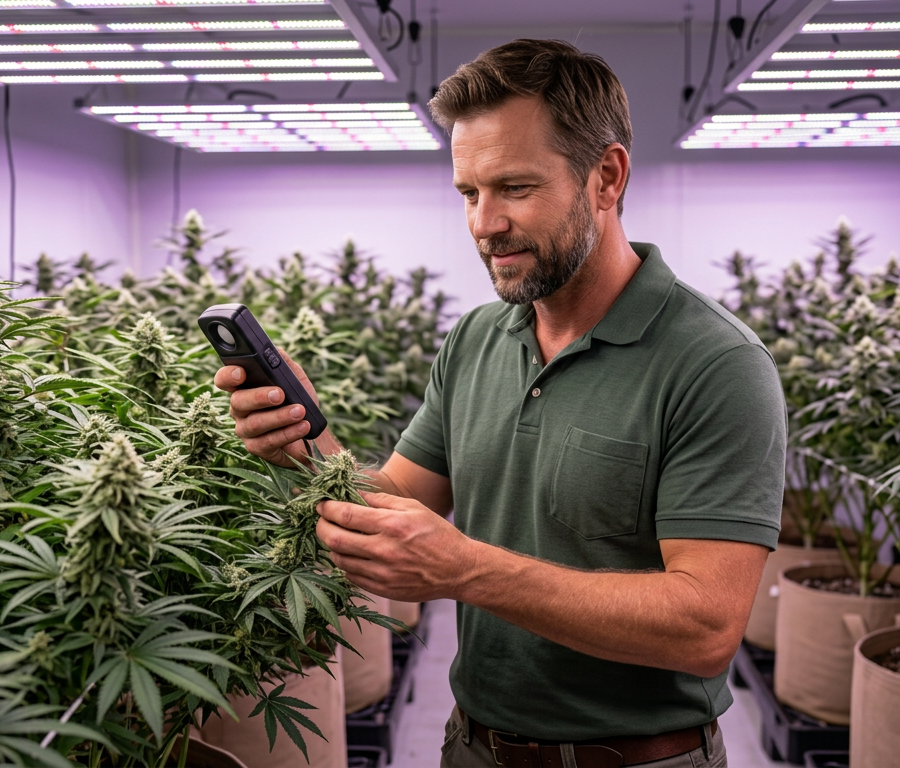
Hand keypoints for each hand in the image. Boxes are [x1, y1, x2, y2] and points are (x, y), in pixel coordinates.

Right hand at [213, 348, 320, 467]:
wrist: (312, 431)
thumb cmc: (299, 400)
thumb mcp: (295, 378)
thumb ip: (284, 363)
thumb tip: (275, 350)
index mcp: (244, 387)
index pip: (225, 379)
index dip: (228, 375)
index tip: (241, 373)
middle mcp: (239, 408)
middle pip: (238, 401)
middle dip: (259, 397)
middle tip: (280, 394)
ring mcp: (246, 429)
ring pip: (255, 423)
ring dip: (280, 416)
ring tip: (300, 411)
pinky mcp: (256, 447)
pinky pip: (268, 441)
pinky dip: (288, 433)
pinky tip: (302, 426)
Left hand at [316, 492, 474, 601]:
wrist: (457, 569)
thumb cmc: (437, 534)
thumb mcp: (414, 507)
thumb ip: (382, 500)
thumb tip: (355, 494)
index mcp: (392, 526)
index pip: (346, 515)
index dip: (327, 509)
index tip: (321, 505)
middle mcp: (384, 551)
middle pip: (335, 540)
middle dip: (321, 527)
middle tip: (321, 520)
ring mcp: (382, 573)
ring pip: (340, 560)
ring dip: (331, 547)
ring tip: (335, 536)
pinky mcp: (383, 589)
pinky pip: (351, 576)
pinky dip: (345, 564)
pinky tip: (350, 554)